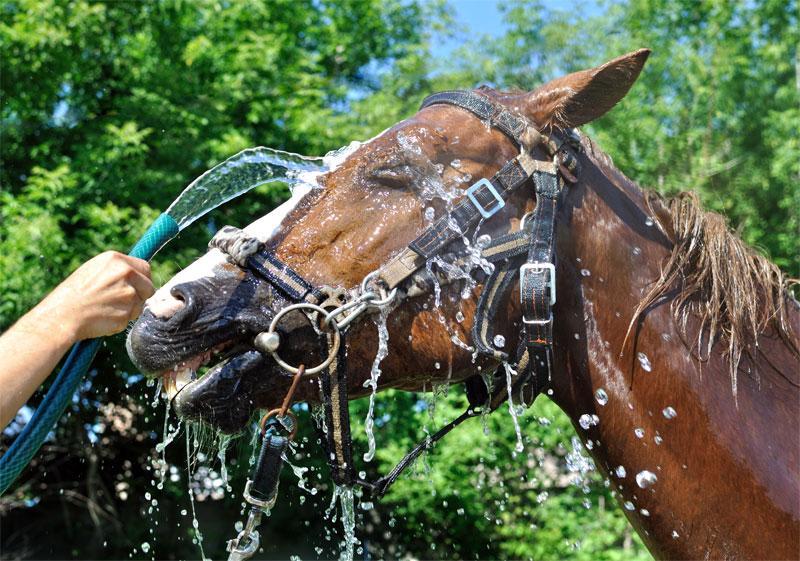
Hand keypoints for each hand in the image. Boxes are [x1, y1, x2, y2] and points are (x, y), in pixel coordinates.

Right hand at [37, 251, 154, 341]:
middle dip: (140, 295)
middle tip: (119, 301)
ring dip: (128, 310)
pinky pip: (129, 319)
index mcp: (116, 260)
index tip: (137, 286)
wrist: (60, 316)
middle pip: (148, 287)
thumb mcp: (93, 271)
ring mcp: (128, 294)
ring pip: (139, 305)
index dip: (142, 279)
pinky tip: (103, 318)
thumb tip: (136, 274)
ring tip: (104, 308)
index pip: (145, 268)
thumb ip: (116, 271)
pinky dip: (119, 321)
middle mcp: (126, 274)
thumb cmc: (72, 295)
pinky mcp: (126, 313)